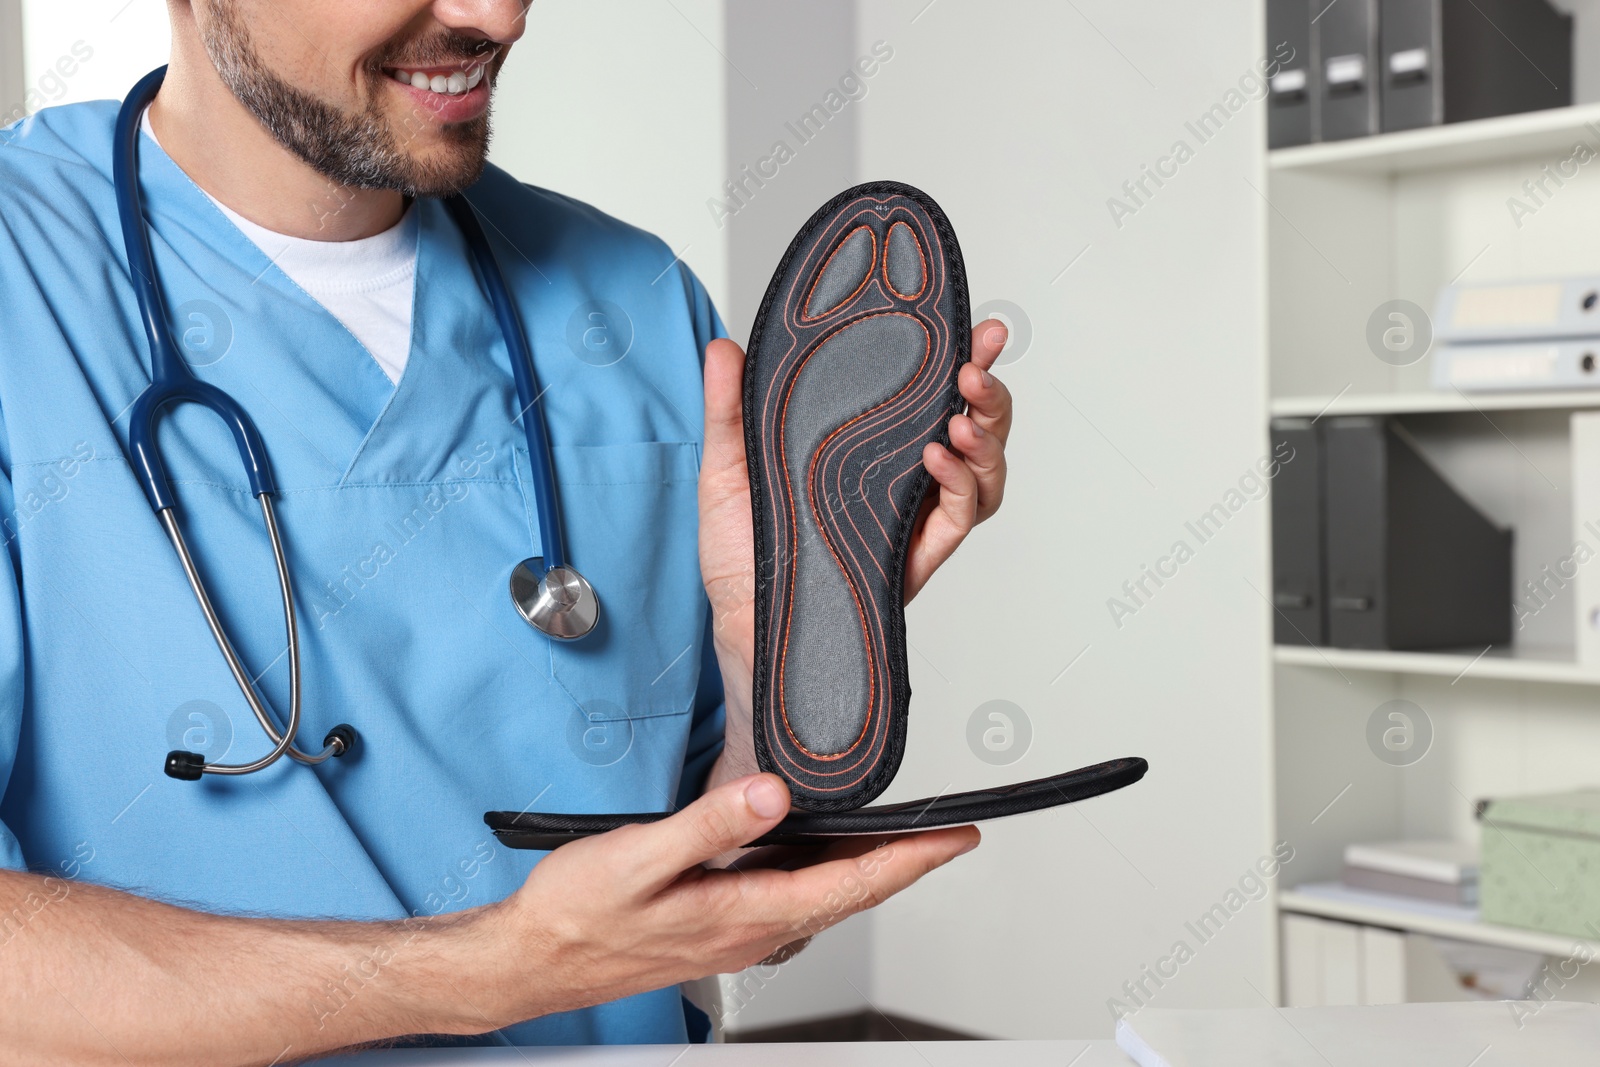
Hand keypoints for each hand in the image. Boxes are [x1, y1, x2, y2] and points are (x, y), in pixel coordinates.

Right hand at [475, 774, 977, 1024]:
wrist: (534, 958)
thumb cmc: (578, 914)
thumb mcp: (640, 858)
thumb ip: (711, 824)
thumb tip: (773, 795)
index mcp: (744, 912)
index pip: (851, 885)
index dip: (911, 859)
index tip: (957, 838)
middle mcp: (751, 928)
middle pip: (848, 892)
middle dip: (903, 861)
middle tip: (946, 829)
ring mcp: (736, 929)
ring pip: (821, 895)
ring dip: (864, 866)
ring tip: (899, 831)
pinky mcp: (718, 922)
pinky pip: (789, 894)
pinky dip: (820, 869)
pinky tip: (815, 845)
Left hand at [697, 321, 1014, 777]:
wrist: (742, 625)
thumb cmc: (741, 553)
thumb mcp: (726, 469)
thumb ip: (729, 409)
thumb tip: (720, 346)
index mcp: (870, 451)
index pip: (929, 396)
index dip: (961, 359)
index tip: (978, 326)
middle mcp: (902, 482)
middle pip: (973, 430)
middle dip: (990, 394)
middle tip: (977, 364)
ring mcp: (912, 520)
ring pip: (983, 473)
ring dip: (986, 437)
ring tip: (964, 414)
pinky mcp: (913, 557)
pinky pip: (958, 518)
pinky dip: (960, 485)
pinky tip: (937, 459)